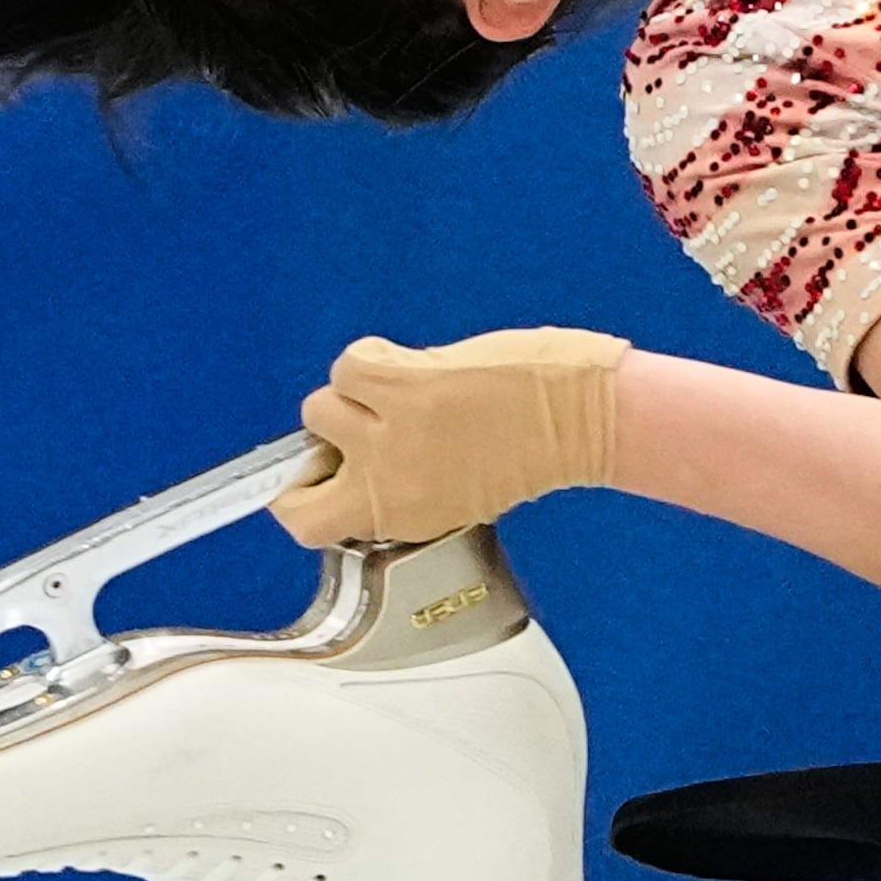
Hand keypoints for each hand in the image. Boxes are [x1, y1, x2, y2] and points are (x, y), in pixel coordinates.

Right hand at [268, 326, 631, 546]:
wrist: (583, 419)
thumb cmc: (537, 449)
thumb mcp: (455, 494)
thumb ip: (404, 484)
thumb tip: (362, 453)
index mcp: (400, 517)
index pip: (304, 522)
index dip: (304, 493)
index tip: (321, 473)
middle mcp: (386, 482)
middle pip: (298, 463)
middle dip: (324, 441)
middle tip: (362, 425)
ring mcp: (389, 433)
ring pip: (321, 406)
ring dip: (356, 395)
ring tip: (404, 391)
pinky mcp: (403, 385)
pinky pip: (350, 363)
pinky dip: (376, 358)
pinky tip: (417, 364)